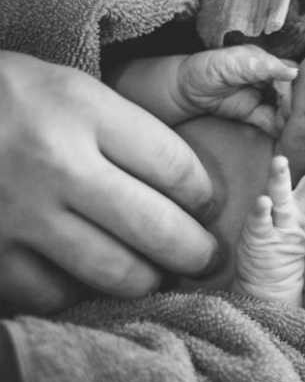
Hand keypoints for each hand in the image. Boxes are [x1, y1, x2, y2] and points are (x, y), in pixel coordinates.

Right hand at [0, 52, 218, 313]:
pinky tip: (88, 276)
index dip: (203, 194)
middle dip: (195, 251)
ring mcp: (16, 213)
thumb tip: (187, 189)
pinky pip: (54, 293)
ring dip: (148, 279)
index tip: (208, 206)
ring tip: (157, 272)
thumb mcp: (68, 89)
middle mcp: (53, 162)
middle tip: (207, 258)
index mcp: (81, 109)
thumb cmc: (5, 99)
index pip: (174, 166)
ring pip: (114, 271)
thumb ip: (125, 131)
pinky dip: (80, 292)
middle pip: (156, 227)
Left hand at [175, 45, 297, 136]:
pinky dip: (277, 128)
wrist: (183, 89)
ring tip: (288, 129)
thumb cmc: (205, 68)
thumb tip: (293, 72)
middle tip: (289, 119)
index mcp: (263, 62)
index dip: (290, 88)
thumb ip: (262, 66)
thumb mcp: (232, 63)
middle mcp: (265, 78)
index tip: (288, 101)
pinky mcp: (252, 113)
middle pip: (289, 92)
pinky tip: (281, 135)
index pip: (288, 73)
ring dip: (287, 118)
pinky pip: (270, 121)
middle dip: (291, 106)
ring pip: (282, 108)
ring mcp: (260, 96)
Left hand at [233, 125, 304, 303]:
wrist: (268, 288)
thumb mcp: (294, 222)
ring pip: (283, 199)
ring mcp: (279, 228)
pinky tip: (262, 201)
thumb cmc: (277, 251)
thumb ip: (301, 201)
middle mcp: (295, 216)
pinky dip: (261, 212)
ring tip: (280, 160)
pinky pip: (261, 225)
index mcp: (304, 210)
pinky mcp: (261, 242)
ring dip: (281, 178)